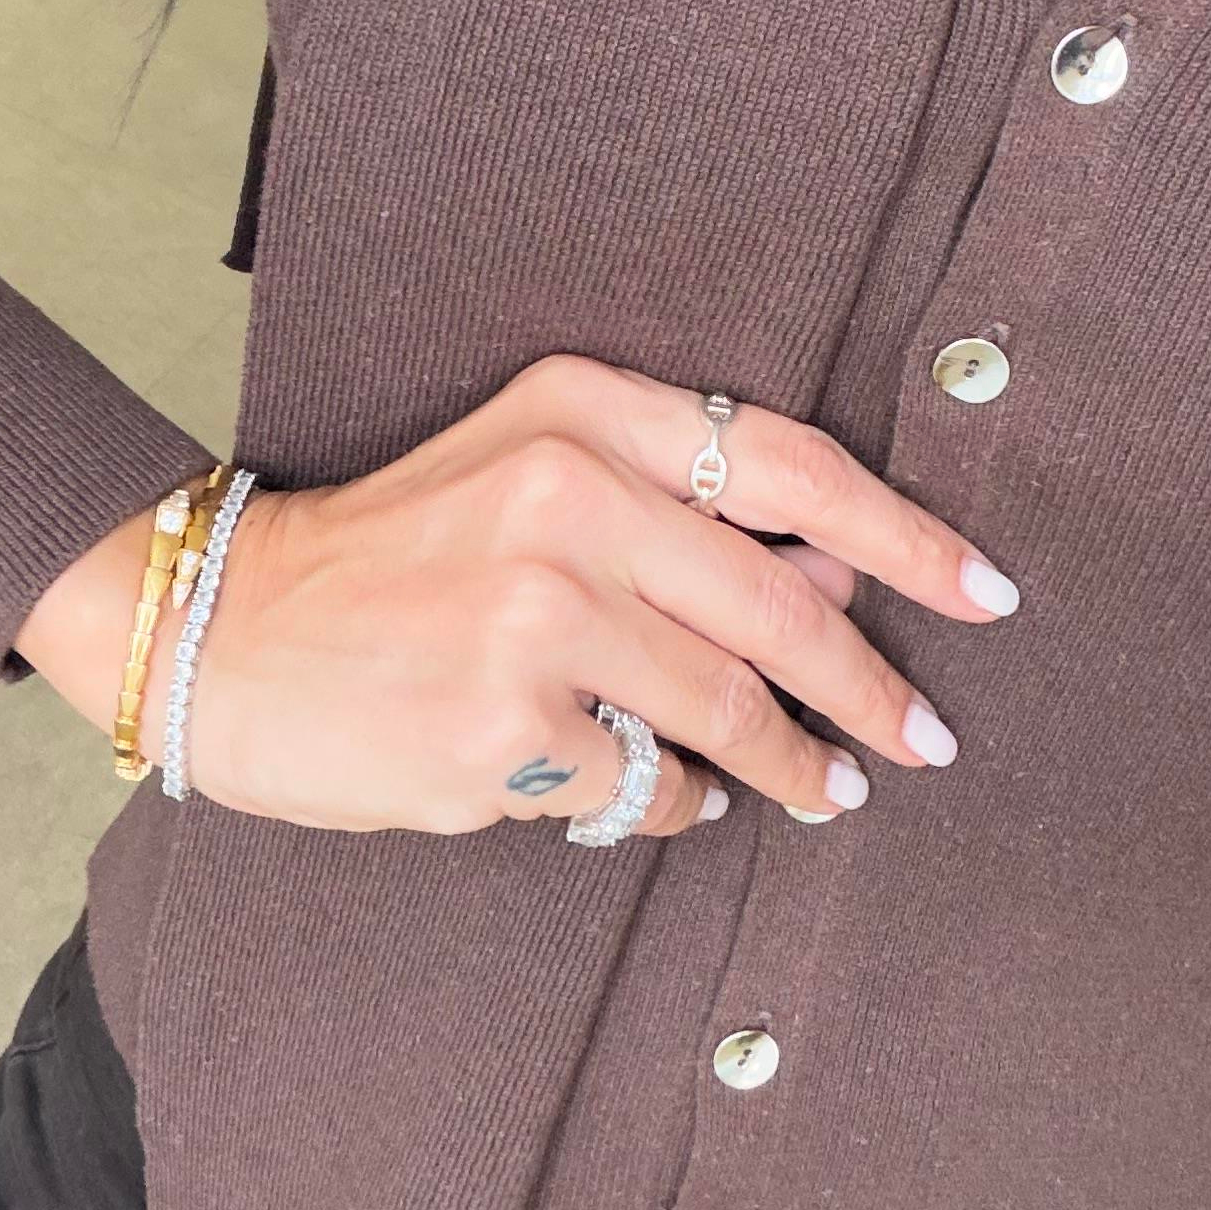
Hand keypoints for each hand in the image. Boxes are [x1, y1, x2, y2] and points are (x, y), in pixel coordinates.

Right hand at [75, 353, 1019, 839]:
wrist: (224, 629)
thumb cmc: (396, 557)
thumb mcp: (533, 478)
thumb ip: (683, 514)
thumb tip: (840, 574)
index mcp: (583, 411)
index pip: (792, 467)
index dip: (908, 537)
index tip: (986, 593)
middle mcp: (566, 497)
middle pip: (779, 608)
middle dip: (871, 688)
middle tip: (922, 741)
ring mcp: (534, 614)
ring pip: (725, 709)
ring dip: (790, 765)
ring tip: (822, 790)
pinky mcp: (504, 725)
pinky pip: (643, 782)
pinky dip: (669, 799)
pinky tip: (662, 794)